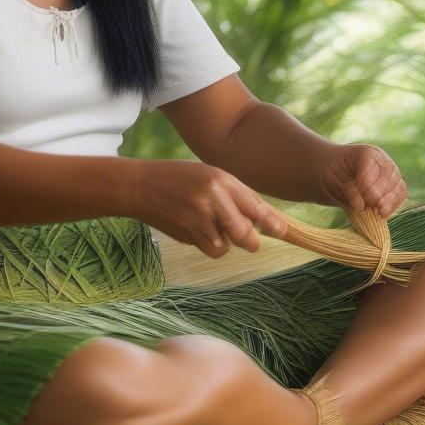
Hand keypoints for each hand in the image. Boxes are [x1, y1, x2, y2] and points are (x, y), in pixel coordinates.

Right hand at [126, 158, 289, 258]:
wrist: (139, 186)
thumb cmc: (178, 178)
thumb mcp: (209, 174)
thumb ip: (235, 194)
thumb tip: (264, 218)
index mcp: (221, 180)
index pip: (255, 206)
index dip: (274, 223)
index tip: (284, 232)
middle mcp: (212, 199)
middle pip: (246, 233)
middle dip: (252, 241)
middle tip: (251, 240)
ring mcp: (198, 219)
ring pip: (228, 245)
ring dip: (229, 242)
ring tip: (215, 227)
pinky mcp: (186, 234)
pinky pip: (212, 249)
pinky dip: (213, 246)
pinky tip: (202, 232)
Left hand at [319, 143, 406, 218]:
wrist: (337, 175)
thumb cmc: (334, 175)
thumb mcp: (334, 180)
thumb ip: (348, 191)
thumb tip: (362, 207)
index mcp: (365, 153)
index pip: (370, 162)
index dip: (367, 180)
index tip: (363, 196)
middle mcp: (381, 160)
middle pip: (388, 173)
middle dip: (380, 192)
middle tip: (371, 205)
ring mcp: (390, 173)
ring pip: (398, 184)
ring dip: (390, 200)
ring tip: (379, 212)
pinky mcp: (394, 186)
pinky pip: (400, 194)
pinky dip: (393, 204)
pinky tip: (383, 214)